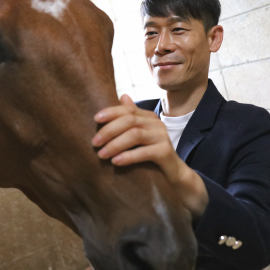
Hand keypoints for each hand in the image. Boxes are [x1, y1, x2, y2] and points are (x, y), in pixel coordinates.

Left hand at [92, 94, 207, 217]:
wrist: (174, 173)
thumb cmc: (152, 154)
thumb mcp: (139, 136)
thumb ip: (131, 119)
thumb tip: (122, 96)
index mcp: (148, 117)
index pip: (128, 109)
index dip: (111, 112)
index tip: (95, 119)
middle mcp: (156, 123)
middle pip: (129, 120)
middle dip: (109, 130)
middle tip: (95, 143)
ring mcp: (162, 137)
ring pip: (135, 135)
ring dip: (115, 144)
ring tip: (102, 155)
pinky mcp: (165, 152)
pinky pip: (144, 152)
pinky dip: (128, 156)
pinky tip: (115, 162)